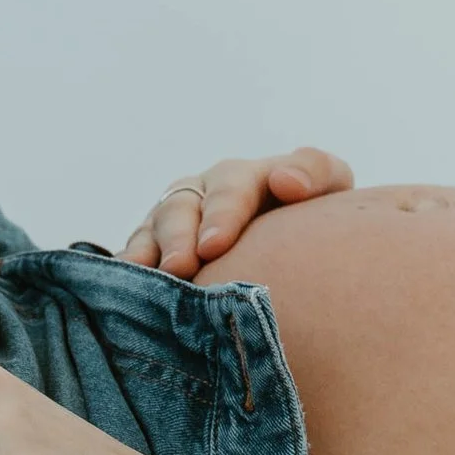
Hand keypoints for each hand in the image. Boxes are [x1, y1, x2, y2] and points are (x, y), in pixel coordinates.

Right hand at [120, 147, 352, 276]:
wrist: (296, 240)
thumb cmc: (314, 212)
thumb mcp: (328, 183)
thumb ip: (314, 172)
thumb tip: (285, 182)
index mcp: (244, 178)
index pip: (231, 188)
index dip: (221, 214)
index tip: (214, 246)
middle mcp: (203, 193)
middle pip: (182, 206)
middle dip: (179, 237)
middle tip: (181, 267)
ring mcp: (177, 219)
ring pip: (154, 228)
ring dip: (150, 252)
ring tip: (150, 276)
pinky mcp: (157, 246)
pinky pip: (138, 250)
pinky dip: (131, 266)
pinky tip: (127, 283)